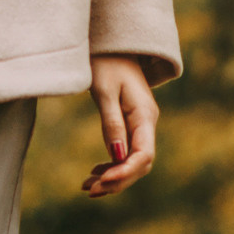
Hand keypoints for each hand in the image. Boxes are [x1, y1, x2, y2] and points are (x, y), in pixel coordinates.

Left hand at [82, 55, 157, 197]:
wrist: (113, 44)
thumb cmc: (106, 62)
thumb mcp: (104, 91)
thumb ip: (111, 123)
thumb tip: (116, 157)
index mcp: (144, 115)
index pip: (143, 155)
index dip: (124, 172)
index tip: (102, 181)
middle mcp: (147, 123)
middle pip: (140, 164)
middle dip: (117, 181)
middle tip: (89, 190)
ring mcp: (140, 125)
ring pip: (132, 162)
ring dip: (112, 177)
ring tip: (86, 187)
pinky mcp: (131, 125)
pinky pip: (125, 153)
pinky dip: (110, 166)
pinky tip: (94, 172)